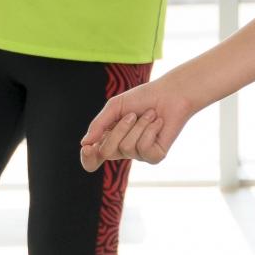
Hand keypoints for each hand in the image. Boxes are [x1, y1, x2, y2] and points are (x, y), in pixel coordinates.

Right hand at [81, 76, 198, 170]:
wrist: (170, 94)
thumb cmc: (143, 98)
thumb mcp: (115, 106)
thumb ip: (99, 124)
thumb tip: (84, 143)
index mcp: (110, 139)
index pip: (92, 160)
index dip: (88, 158)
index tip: (88, 147)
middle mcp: (123, 150)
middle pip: (106, 152)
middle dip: (119, 129)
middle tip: (132, 115)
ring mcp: (139, 155)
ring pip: (126, 148)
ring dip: (138, 126)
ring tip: (149, 115)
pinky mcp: (155, 156)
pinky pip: (144, 149)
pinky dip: (150, 130)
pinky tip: (158, 123)